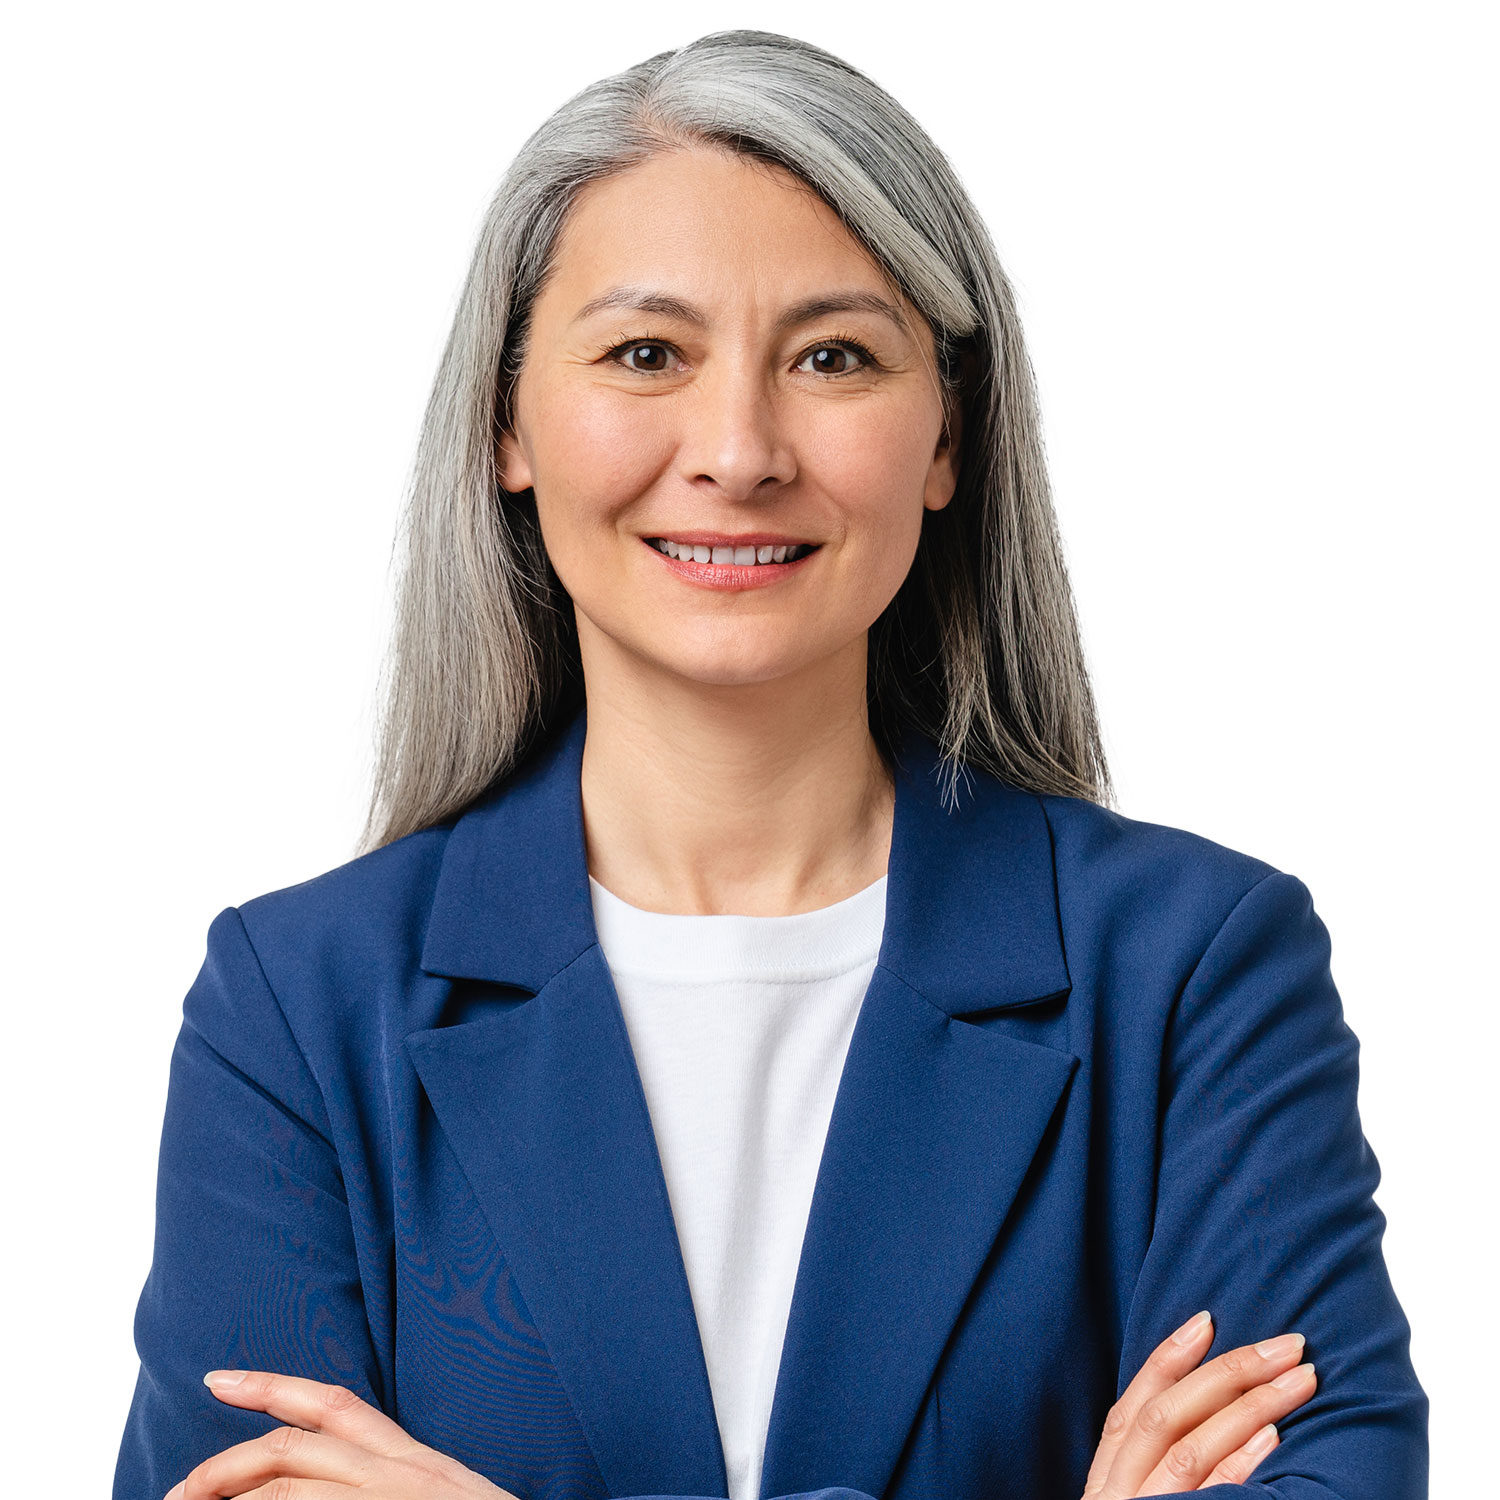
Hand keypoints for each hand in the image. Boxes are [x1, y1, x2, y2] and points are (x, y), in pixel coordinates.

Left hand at [165, 1369, 521, 1499]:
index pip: (334, 1405)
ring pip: (287, 1490)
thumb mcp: (446, 1497)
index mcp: (414, 1460)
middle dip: (223, 1467)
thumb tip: (336, 1487)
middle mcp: (399, 1473)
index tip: (218, 1379)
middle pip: (292, 1450)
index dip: (272, 1386)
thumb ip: (394, 1484)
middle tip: (175, 1493)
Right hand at [1081, 1311, 1316, 1495]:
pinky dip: (1241, 1461)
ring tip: (1300, 1380)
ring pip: (1191, 1448)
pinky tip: (1274, 1435)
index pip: (1131, 1408)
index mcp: (1106, 1482)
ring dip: (1249, 1407)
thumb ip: (1157, 1467)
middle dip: (1228, 1373)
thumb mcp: (1138, 1499)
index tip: (1207, 1320)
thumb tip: (1215, 1404)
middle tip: (1287, 1345)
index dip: (1166, 1360)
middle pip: (1165, 1417)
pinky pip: (1214, 1494)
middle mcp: (1115, 1494)